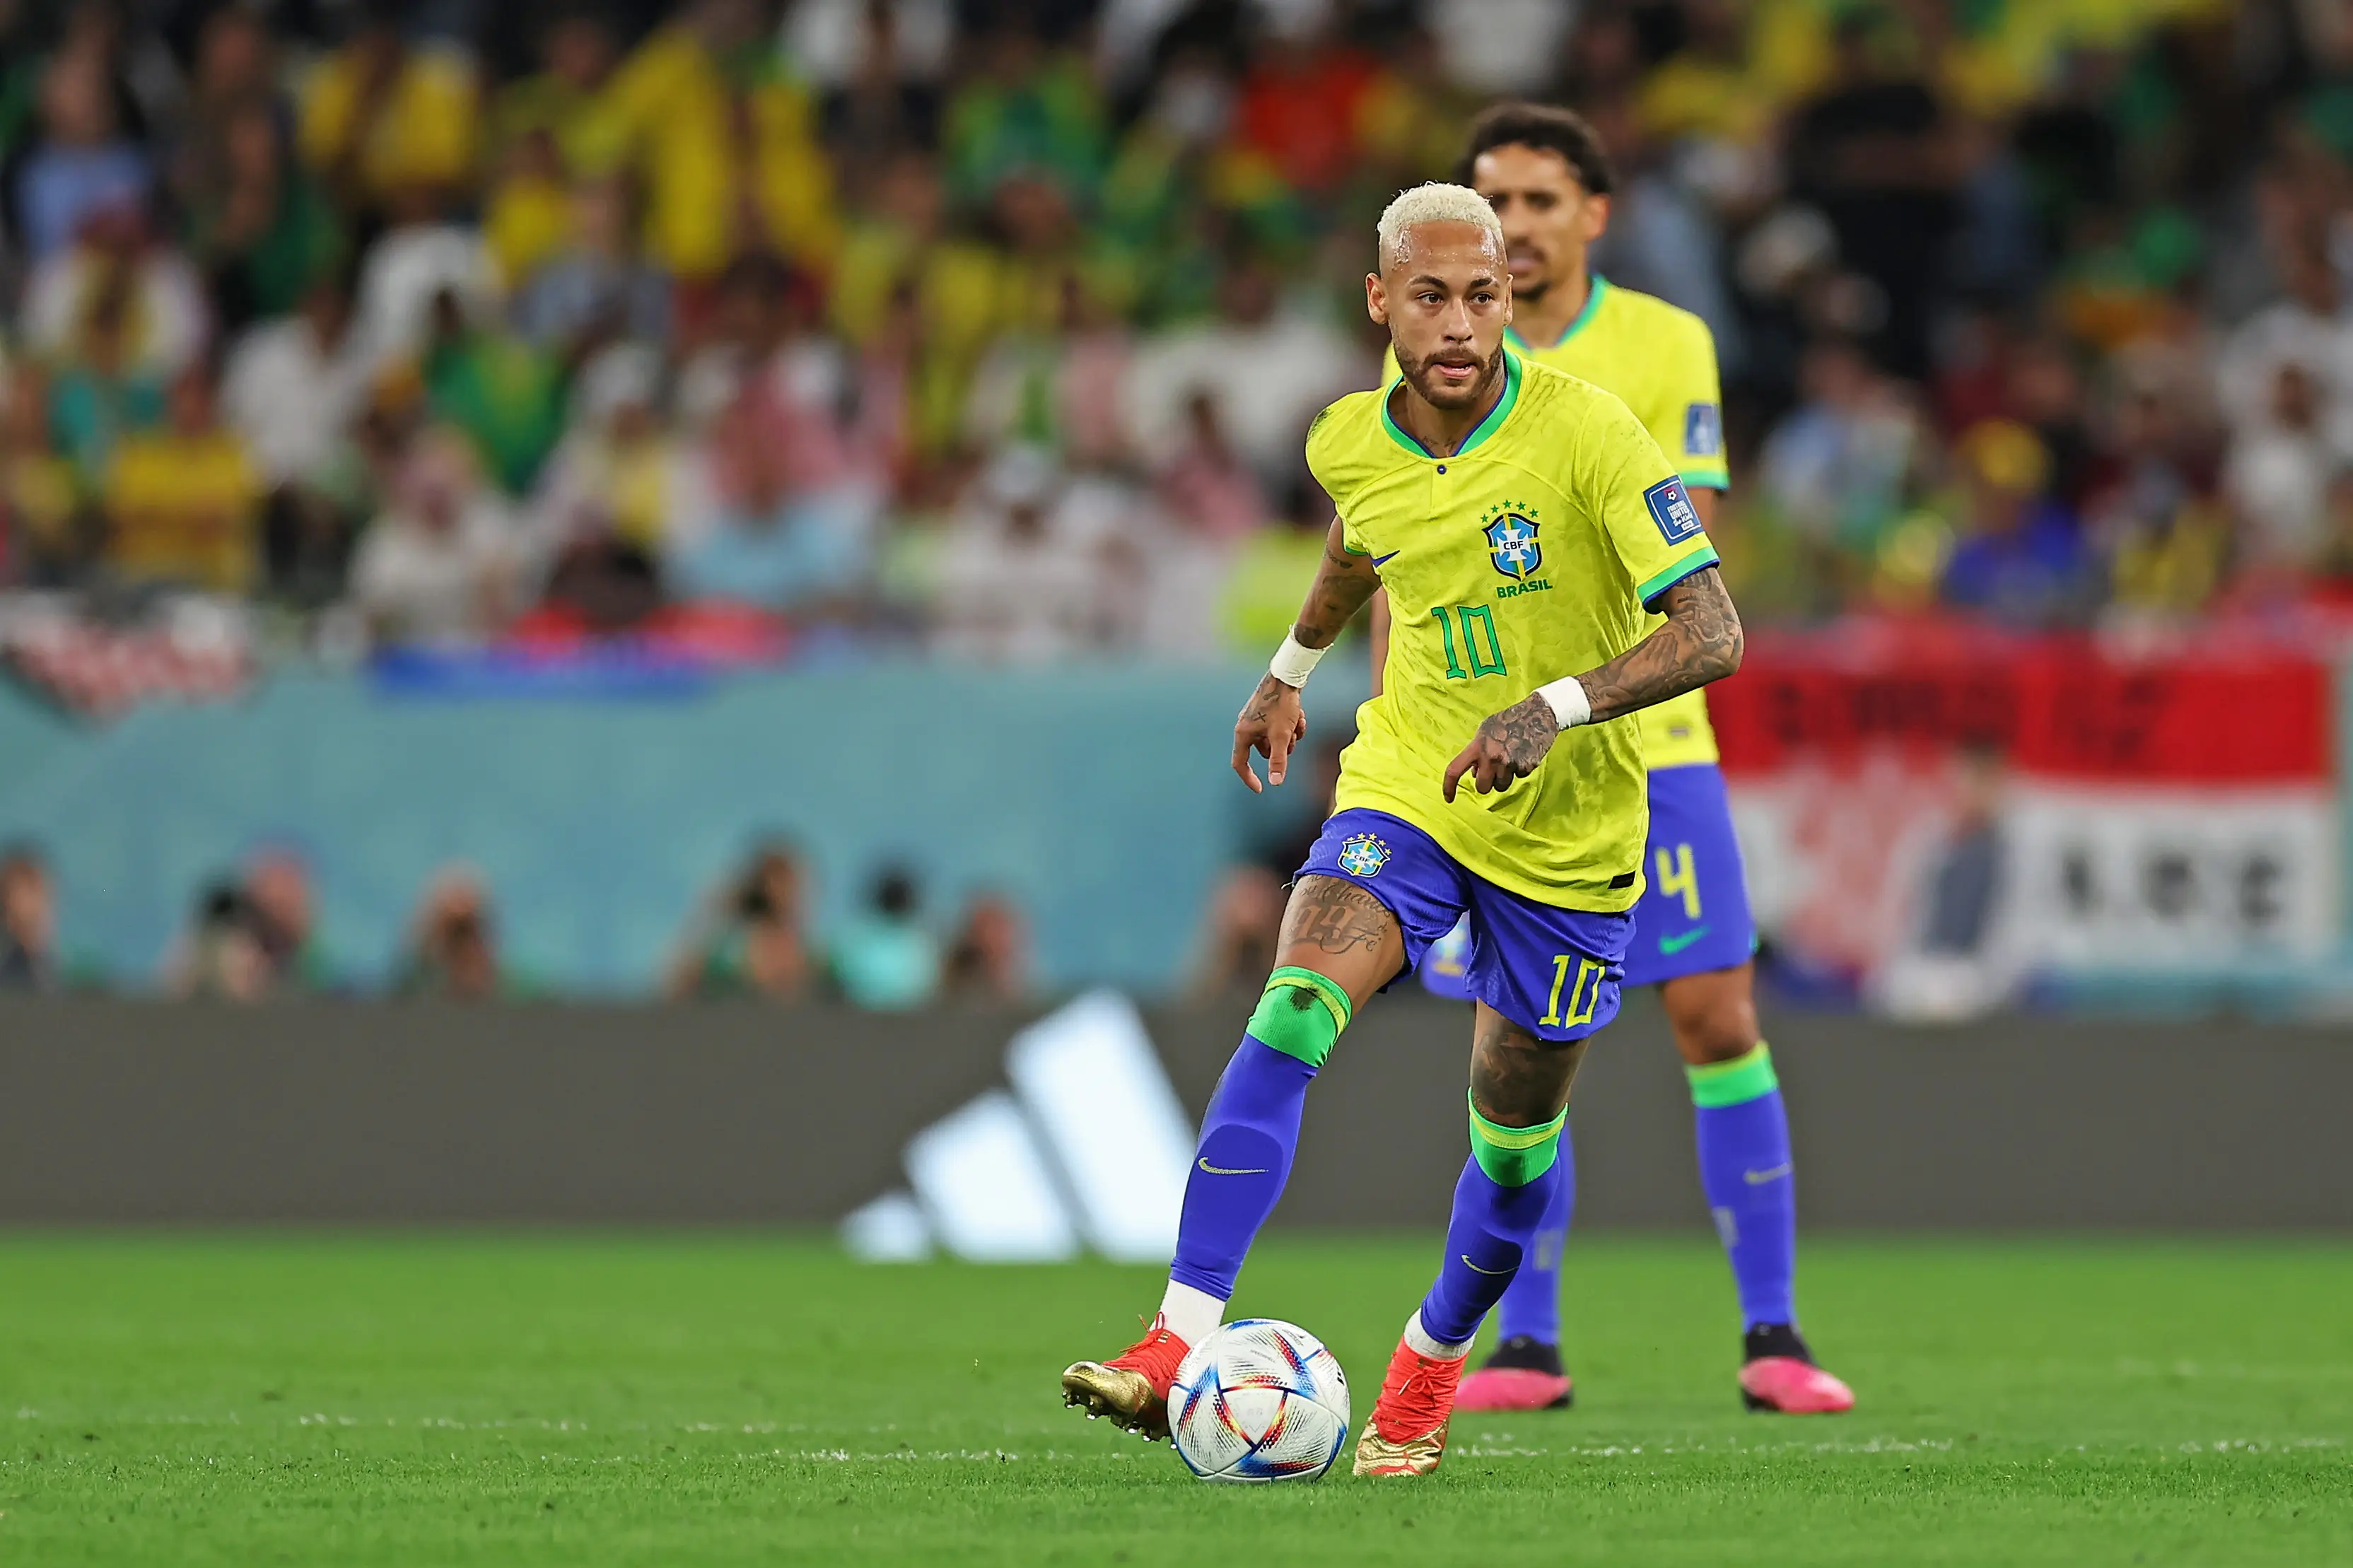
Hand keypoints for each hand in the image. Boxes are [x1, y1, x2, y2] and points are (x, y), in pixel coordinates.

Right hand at [1232, 674, 1307, 793]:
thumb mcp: (1281, 736)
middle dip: (1282, 748)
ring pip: (1275, 739)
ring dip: (1290, 736)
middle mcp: (1246, 726)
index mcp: (1243, 733)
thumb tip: (1275, 782)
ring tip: (1297, 722)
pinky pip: (1279, 727)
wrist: (1286, 676)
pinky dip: (1291, 725)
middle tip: (1292, 738)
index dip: (1249, 778)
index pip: (1240, 763)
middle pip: (1265, 751)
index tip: (1261, 788)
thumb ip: (1278, 760)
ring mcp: (1257, 718)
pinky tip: (1299, 716)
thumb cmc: (1281, 704)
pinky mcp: (1267, 711)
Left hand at [1443, 692, 1560, 801]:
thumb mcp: (1485, 731)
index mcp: (1477, 746)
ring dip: (1504, 778)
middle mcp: (1491, 757)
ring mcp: (1509, 763)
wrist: (1538, 714)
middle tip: (1494, 770)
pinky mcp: (1526, 766)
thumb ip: (1476, 751)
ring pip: (1501, 786)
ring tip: (1510, 758)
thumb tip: (1473, 772)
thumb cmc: (1508, 720)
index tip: (1448, 799)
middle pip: (1482, 787)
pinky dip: (1520, 769)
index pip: (1454, 769)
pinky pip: (1519, 777)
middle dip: (1487, 782)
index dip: (1448, 787)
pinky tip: (1523, 754)